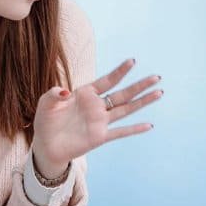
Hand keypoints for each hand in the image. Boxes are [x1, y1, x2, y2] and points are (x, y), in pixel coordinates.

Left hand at [31, 59, 162, 177]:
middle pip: (123, 94)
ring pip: (126, 110)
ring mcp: (100, 122)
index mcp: (86, 94)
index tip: (132, 61)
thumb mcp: (46, 103)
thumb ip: (54, 94)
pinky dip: (134, 129)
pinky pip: (120, 132)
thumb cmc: (46, 121)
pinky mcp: (100, 137)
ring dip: (143, 102)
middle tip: (156, 77)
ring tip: (159, 93)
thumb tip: (66, 92)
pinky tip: (149, 125)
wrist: (46, 145)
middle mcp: (97, 107)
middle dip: (140, 85)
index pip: (107, 80)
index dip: (120, 71)